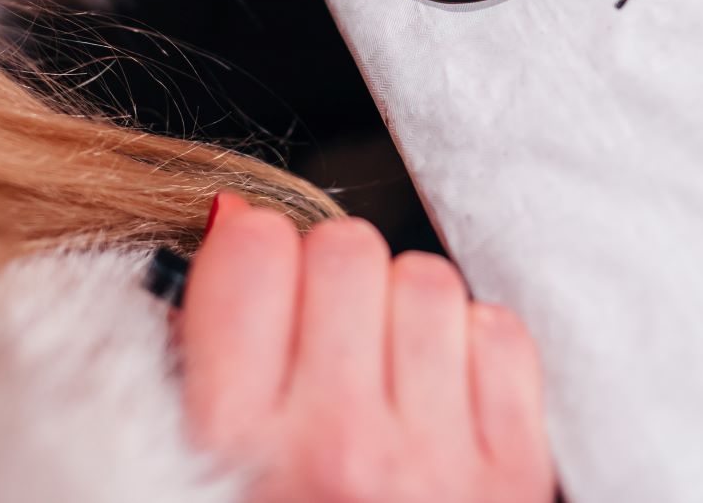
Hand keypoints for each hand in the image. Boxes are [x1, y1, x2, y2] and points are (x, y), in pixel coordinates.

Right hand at [180, 197, 554, 502]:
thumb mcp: (189, 468)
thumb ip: (200, 359)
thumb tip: (233, 228)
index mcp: (236, 450)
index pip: (250, 252)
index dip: (250, 252)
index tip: (252, 279)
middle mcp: (339, 449)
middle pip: (344, 247)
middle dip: (329, 277)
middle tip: (318, 337)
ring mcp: (435, 461)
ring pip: (426, 277)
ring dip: (401, 309)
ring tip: (378, 375)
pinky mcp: (513, 475)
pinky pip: (498, 330)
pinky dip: (469, 347)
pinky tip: (435, 398)